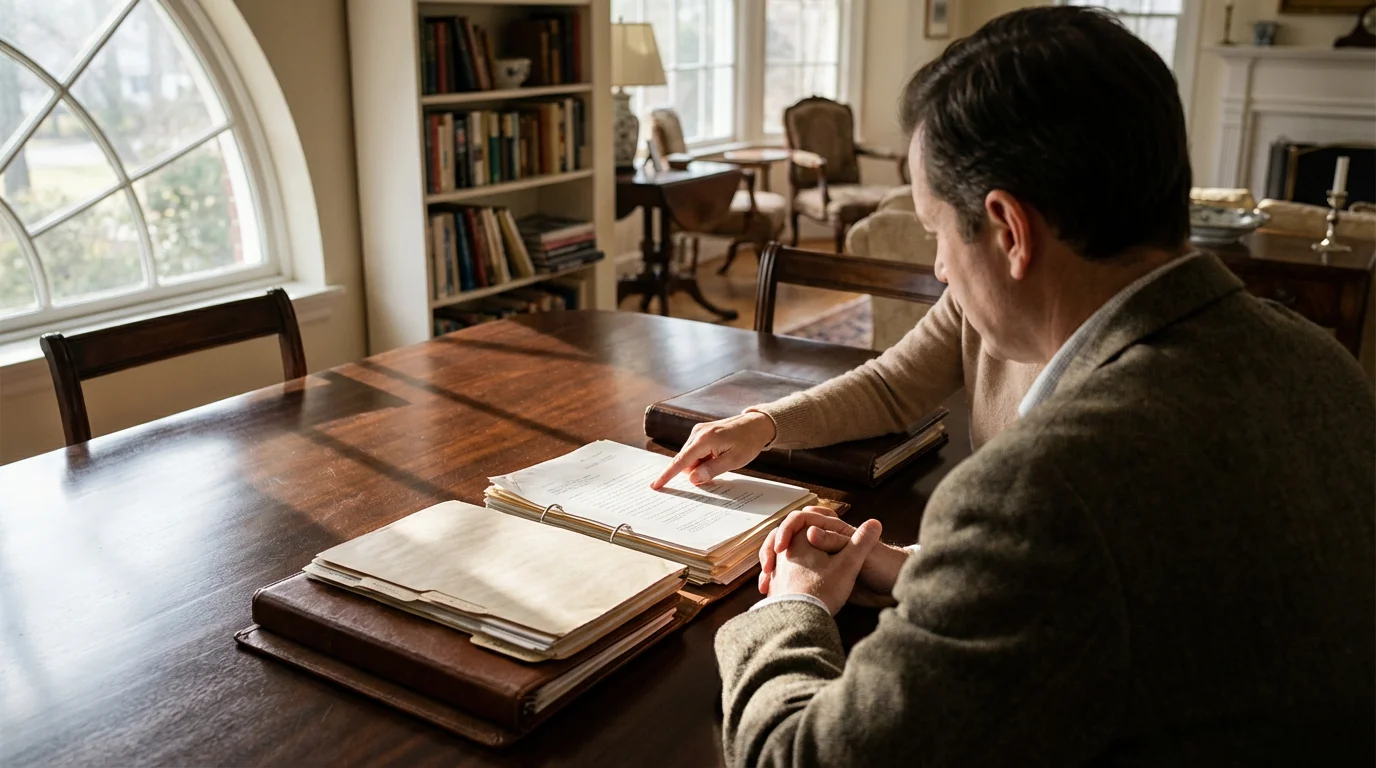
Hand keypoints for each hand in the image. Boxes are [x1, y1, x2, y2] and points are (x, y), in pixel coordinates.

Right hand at [650, 412, 776, 488]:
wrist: (757, 424)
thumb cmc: (748, 442)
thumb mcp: (733, 461)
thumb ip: (711, 470)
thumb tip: (692, 479)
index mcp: (704, 440)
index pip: (681, 461)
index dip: (667, 475)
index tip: (655, 485)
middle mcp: (697, 433)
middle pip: (685, 461)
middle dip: (695, 470)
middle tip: (718, 468)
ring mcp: (699, 431)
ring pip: (690, 457)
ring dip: (701, 464)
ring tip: (722, 459)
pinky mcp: (702, 432)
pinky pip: (696, 451)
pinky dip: (703, 458)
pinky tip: (718, 456)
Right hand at [759, 508, 908, 607]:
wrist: (895, 587)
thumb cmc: (883, 565)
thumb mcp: (859, 553)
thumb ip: (836, 541)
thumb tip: (810, 532)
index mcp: (832, 531)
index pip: (800, 520)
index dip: (786, 530)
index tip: (781, 548)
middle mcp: (824, 542)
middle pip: (790, 539)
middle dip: (773, 551)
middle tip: (767, 569)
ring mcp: (822, 559)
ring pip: (790, 559)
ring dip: (776, 569)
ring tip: (767, 585)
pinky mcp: (823, 577)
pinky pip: (797, 576)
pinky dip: (785, 583)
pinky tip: (777, 595)